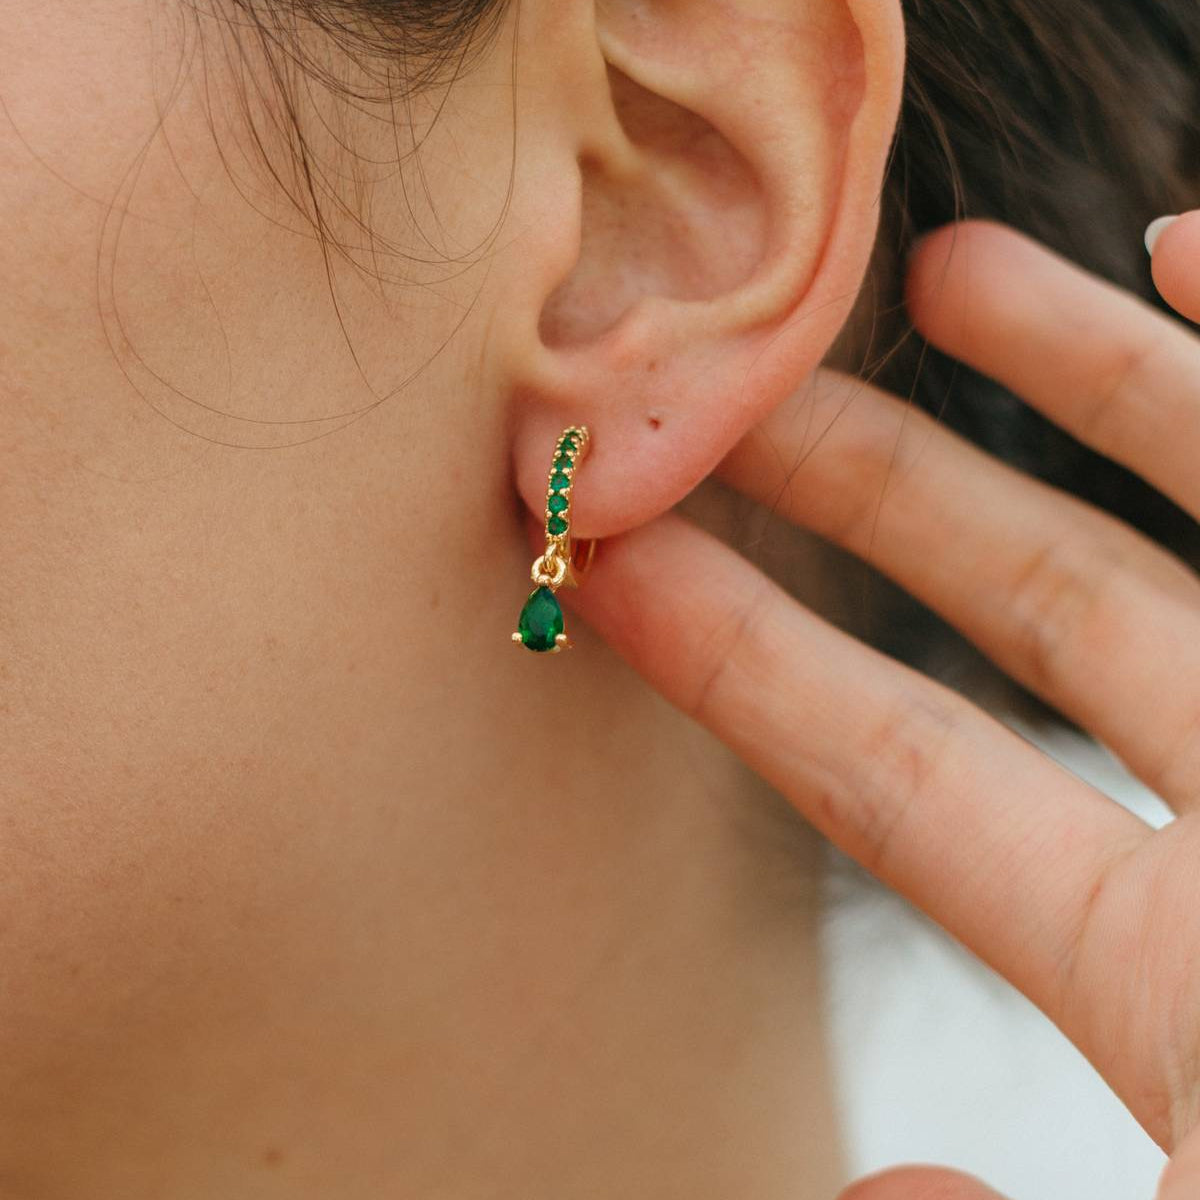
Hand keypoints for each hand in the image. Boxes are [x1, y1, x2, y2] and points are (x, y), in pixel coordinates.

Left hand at [558, 214, 1199, 1199]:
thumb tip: (878, 1198)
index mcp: (1160, 970)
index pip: (882, 768)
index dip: (735, 661)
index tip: (610, 569)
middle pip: (1016, 602)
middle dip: (873, 486)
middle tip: (727, 394)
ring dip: (1076, 369)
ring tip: (933, 266)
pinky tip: (1192, 236)